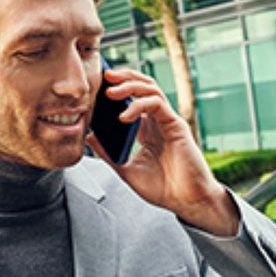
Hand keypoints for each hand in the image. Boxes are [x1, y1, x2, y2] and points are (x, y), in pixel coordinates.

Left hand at [86, 67, 239, 236]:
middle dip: (125, 77)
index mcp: (147, 130)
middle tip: (105, 76)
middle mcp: (158, 122)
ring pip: (151, 90)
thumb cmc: (162, 188)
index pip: (133, 99)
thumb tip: (90, 137)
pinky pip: (157, 104)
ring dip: (130, 86)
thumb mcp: (126, 169)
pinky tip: (124, 116)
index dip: (118, 89)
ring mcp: (168, 121)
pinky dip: (139, 105)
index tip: (99, 86)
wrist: (185, 201)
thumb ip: (108, 153)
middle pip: (143, 87)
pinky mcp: (176, 125)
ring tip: (111, 91)